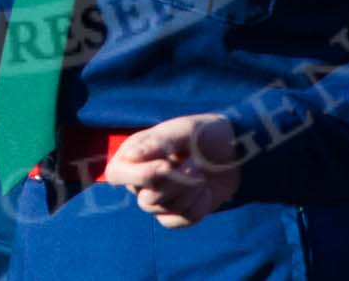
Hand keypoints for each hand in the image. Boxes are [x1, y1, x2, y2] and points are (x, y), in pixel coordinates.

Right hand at [105, 114, 240, 227]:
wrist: (232, 151)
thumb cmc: (203, 134)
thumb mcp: (184, 130)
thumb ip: (159, 142)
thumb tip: (131, 156)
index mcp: (133, 154)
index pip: (116, 174)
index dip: (138, 176)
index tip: (166, 165)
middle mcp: (140, 180)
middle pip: (146, 199)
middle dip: (176, 184)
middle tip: (196, 165)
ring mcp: (157, 200)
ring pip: (164, 210)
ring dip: (190, 190)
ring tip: (202, 169)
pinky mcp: (175, 214)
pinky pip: (181, 219)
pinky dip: (198, 204)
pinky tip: (205, 189)